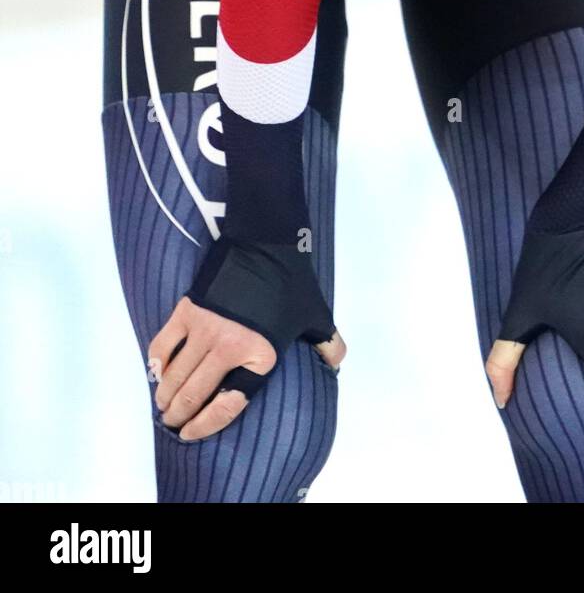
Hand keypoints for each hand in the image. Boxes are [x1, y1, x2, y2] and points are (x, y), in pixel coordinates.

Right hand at [148, 296, 345, 441]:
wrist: (266, 241)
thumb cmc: (292, 282)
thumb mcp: (316, 315)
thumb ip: (329, 343)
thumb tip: (336, 365)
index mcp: (259, 357)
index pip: (227, 405)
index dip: (204, 425)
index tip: (190, 433)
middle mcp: (229, 348)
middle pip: (194, 395)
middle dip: (179, 416)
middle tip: (172, 424)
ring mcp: (205, 329)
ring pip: (175, 376)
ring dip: (165, 396)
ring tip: (163, 406)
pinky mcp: (188, 310)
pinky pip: (163, 346)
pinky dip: (156, 364)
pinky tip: (156, 374)